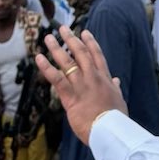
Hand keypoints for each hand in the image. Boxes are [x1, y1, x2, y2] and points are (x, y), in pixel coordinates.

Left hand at [36, 27, 127, 144]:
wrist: (110, 130)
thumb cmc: (116, 119)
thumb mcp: (119, 100)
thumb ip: (115, 88)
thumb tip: (116, 80)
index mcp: (105, 78)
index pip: (97, 55)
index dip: (90, 42)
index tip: (84, 32)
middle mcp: (92, 77)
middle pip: (81, 53)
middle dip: (71, 39)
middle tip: (63, 29)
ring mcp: (81, 85)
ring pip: (67, 62)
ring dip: (56, 48)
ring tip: (48, 38)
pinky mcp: (70, 96)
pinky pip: (56, 78)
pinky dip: (46, 67)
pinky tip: (39, 58)